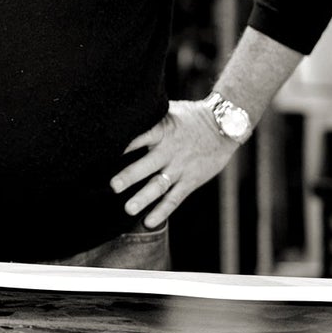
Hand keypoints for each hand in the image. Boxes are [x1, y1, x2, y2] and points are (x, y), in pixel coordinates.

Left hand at [111, 100, 243, 227]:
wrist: (226, 125)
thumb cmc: (191, 116)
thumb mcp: (170, 110)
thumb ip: (150, 118)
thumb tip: (122, 117)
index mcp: (163, 130)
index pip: (141, 137)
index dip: (125, 145)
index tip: (106, 153)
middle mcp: (170, 150)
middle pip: (148, 165)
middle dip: (130, 176)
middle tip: (113, 186)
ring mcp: (180, 167)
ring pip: (159, 185)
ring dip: (143, 197)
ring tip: (128, 209)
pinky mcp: (190, 180)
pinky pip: (175, 198)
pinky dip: (162, 211)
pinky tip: (149, 221)